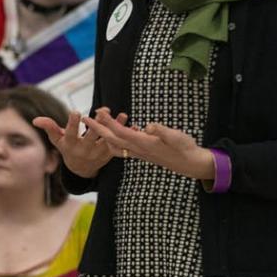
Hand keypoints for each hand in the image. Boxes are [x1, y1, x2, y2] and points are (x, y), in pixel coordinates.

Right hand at [34, 110, 127, 178]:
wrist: (81, 169)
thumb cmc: (67, 148)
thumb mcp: (57, 140)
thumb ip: (49, 128)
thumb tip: (36, 120)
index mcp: (71, 144)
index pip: (71, 133)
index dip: (73, 123)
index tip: (75, 112)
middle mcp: (85, 149)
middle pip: (92, 136)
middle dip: (97, 123)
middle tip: (102, 110)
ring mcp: (98, 152)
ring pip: (108, 139)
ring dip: (116, 127)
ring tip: (123, 115)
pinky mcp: (109, 154)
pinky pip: (118, 144)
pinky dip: (126, 136)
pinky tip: (134, 126)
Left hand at [86, 108, 213, 180]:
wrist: (191, 164)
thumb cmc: (185, 148)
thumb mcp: (177, 137)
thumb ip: (162, 131)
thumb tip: (149, 126)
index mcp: (144, 143)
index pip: (121, 132)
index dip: (108, 122)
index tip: (97, 112)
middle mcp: (139, 149)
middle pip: (113, 139)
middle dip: (98, 128)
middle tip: (85, 118)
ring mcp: (140, 153)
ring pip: (116, 145)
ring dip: (104, 134)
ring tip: (96, 125)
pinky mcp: (144, 153)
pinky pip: (124, 148)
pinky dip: (116, 140)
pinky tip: (118, 133)